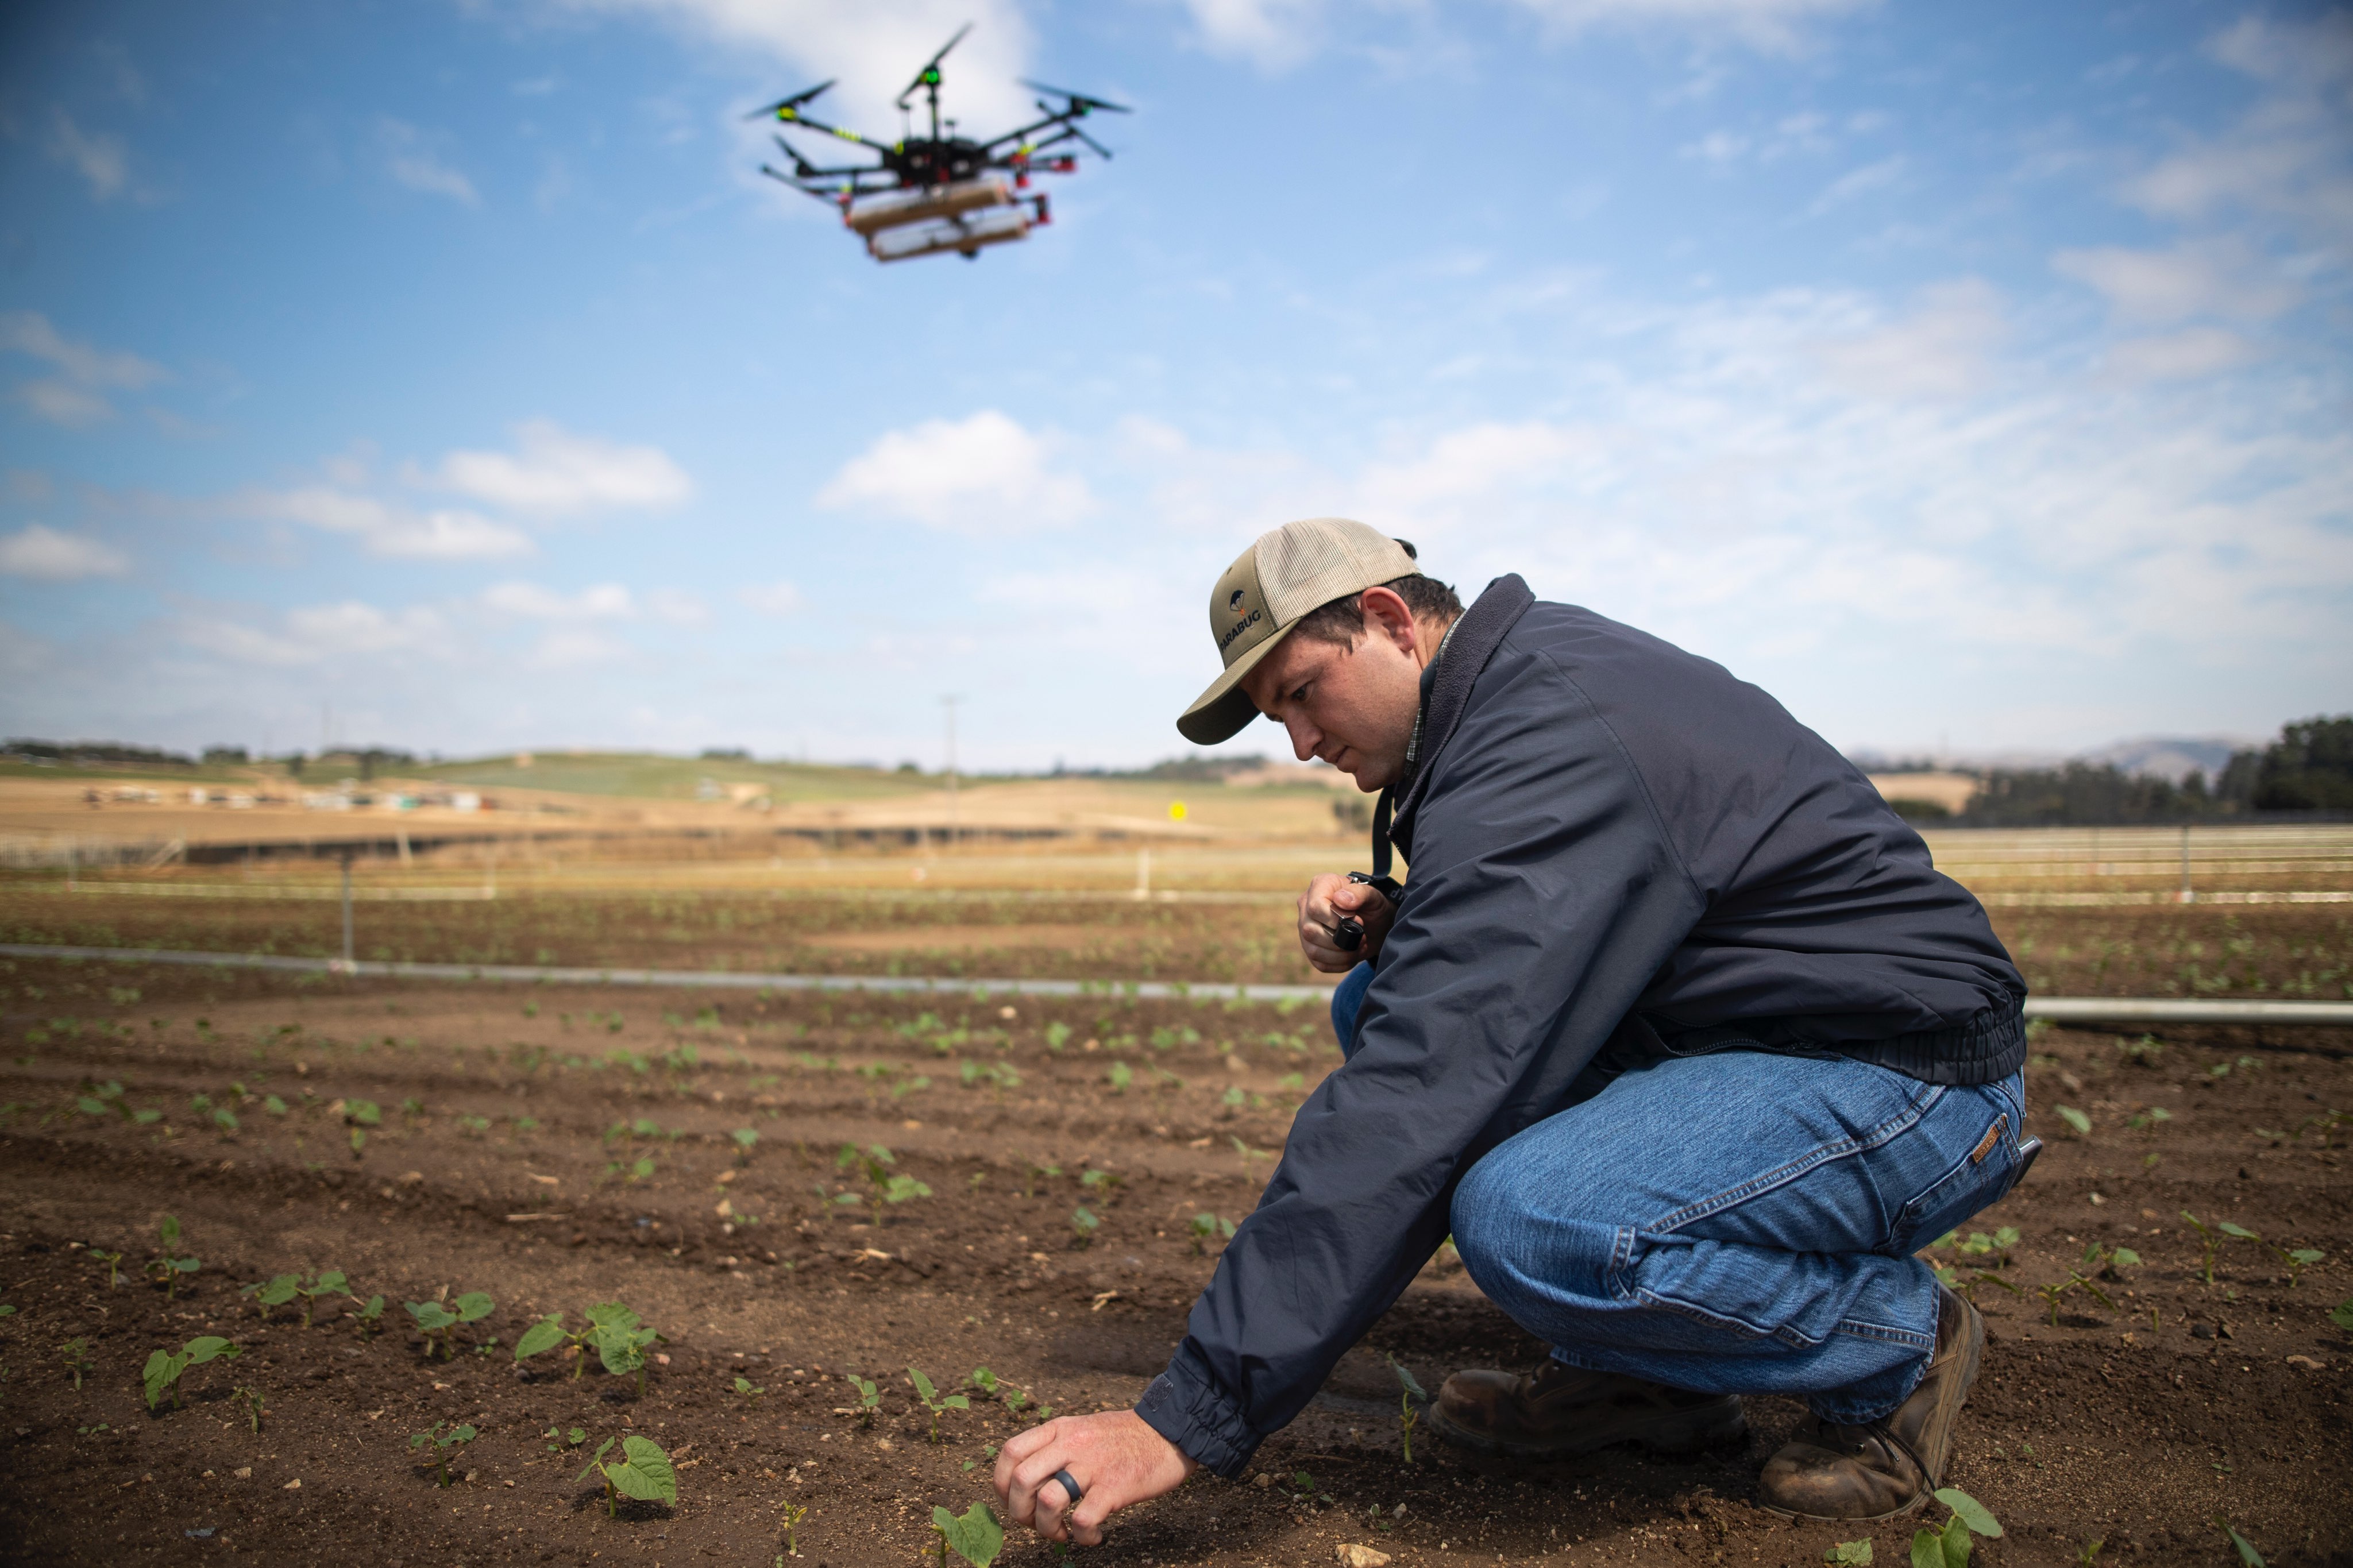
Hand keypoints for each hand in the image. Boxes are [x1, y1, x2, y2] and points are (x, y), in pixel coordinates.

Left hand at [993, 1409, 1197, 1545]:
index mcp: (1060, 1429)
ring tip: (1063, 1534)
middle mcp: (1071, 1444)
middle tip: (1036, 1525)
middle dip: (1019, 1513)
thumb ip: (1055, 1447)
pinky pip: (1083, 1520)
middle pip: (1020, 1480)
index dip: (1001, 1484)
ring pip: (1047, 1501)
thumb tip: (1026, 1482)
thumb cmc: (1125, 1438)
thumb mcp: (1082, 1429)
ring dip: (1047, 1529)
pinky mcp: (1115, 1487)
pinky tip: (1094, 1538)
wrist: (1170, 1433)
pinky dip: (1083, 1538)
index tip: (1014, 1502)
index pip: (1009, 1451)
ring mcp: (1092, 1466)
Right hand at [1297, 872, 1394, 972]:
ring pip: (1313, 950)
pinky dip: (1341, 964)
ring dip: (1342, 955)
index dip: (1335, 920)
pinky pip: (1320, 963)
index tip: (1358, 921)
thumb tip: (1340, 900)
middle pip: (1310, 931)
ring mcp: (1306, 929)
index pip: (1314, 907)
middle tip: (1362, 936)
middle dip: (1340, 940)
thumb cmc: (1372, 904)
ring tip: (1359, 946)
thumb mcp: (1373, 894)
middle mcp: (1306, 907)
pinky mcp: (1312, 948)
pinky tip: (1353, 954)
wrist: (1376, 921)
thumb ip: (1359, 893)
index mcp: (1319, 887)